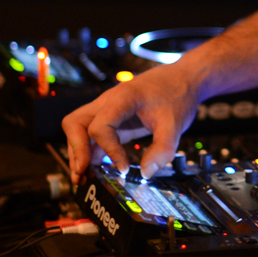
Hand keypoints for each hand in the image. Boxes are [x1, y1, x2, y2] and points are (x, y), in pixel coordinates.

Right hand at [60, 62, 199, 182]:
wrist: (183, 78)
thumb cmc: (177, 94)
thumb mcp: (175, 124)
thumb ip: (162, 149)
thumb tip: (146, 173)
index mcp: (122, 98)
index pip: (99, 126)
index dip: (108, 150)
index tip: (122, 168)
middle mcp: (108, 102)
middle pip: (74, 123)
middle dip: (76, 151)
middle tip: (83, 174)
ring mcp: (107, 109)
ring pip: (78, 129)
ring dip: (79, 153)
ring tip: (83, 178)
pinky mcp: (112, 119)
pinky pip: (92, 134)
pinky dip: (90, 152)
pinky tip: (95, 170)